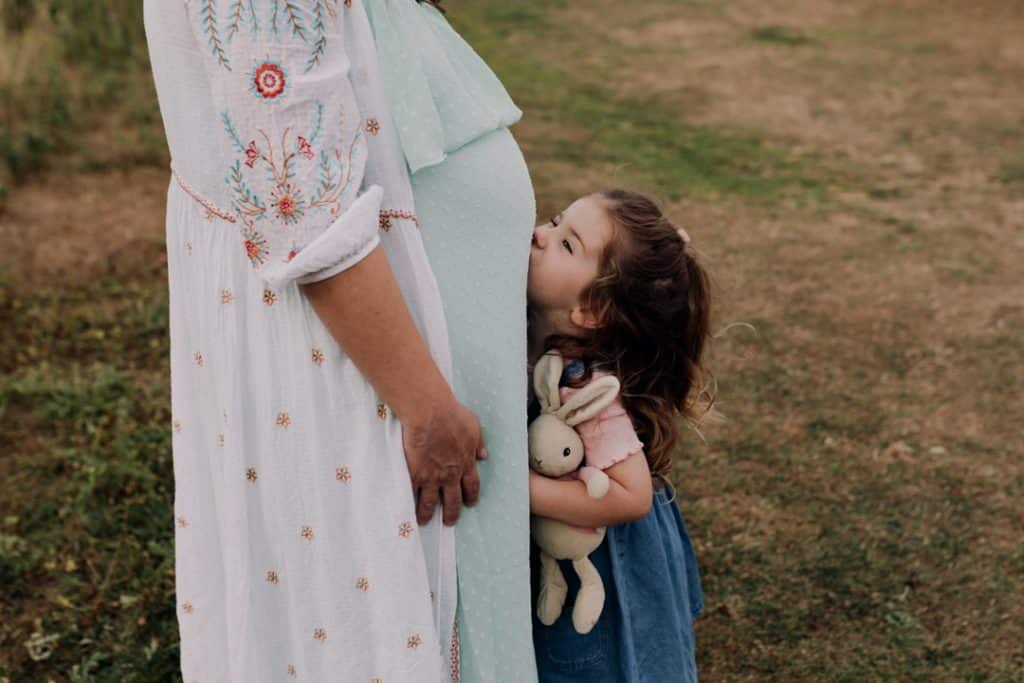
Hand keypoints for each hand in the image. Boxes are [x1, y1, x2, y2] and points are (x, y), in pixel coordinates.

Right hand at [401, 397, 487, 525]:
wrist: (430, 413)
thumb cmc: (453, 415)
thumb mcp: (474, 427)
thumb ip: (478, 443)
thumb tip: (484, 455)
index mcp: (466, 463)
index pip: (472, 486)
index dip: (471, 497)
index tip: (469, 503)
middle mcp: (450, 475)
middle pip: (453, 501)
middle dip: (451, 514)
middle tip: (449, 522)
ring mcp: (432, 477)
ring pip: (431, 503)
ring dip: (428, 514)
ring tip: (424, 522)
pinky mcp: (414, 474)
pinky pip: (412, 493)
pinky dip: (409, 503)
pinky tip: (406, 509)